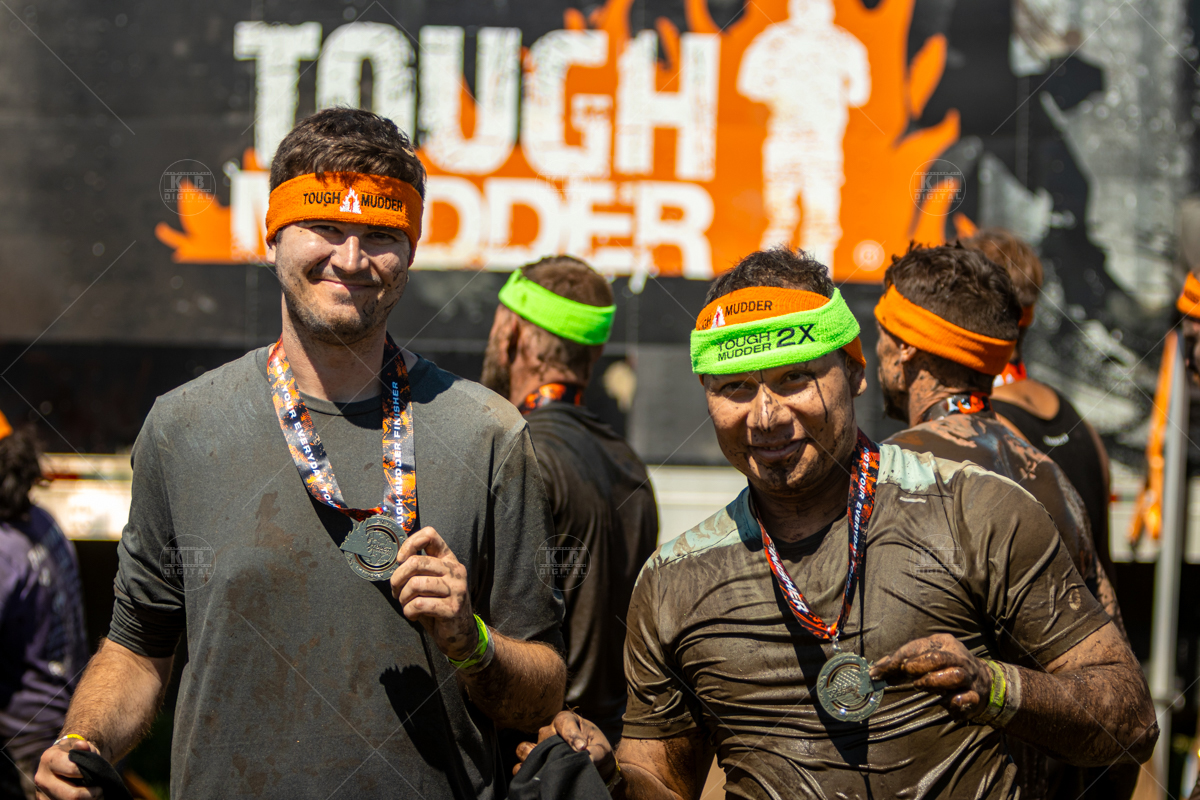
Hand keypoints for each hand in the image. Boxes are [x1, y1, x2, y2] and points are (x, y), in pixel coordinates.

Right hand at [34, 737, 101, 799]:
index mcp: (49, 759)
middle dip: (90, 794)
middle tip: (100, 791)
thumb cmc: (73, 753)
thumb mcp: (78, 745)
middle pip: (70, 795)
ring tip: (95, 794)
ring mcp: (40, 793)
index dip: (87, 773)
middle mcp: (41, 778)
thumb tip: (83, 746)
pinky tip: (85, 798)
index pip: (72, 769)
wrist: (59, 763)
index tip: (97, 774)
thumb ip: (82, 746)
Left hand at [389, 526, 476, 660]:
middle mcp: (455, 571)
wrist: (460, 634)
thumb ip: (419, 570)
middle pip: (416, 562)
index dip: (410, 544)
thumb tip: (397, 560)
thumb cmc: (439, 606)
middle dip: (397, 578)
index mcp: (449, 560)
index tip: (401, 559)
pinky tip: (412, 615)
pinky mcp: (452, 608)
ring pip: (415, 584)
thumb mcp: (431, 583)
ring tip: (405, 604)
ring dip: (403, 597)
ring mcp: (456, 589)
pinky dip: (408, 611)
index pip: (430, 535)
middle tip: (396, 591)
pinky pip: (419, 604)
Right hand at [514, 711, 615, 782]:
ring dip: (534, 758)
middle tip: (565, 759)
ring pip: (526, 749)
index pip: (563, 722)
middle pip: (544, 736)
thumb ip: (596, 753)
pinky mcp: (533, 763)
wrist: (594, 766)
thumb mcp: (602, 750)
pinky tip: (537, 778)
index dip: (571, 735)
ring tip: (548, 767)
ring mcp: (539, 747)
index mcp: (567, 720)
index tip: (582, 748)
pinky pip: (520, 767)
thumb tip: (586, 758)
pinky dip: (525, 772)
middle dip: (554, 748)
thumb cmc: (597, 751)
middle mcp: (549, 731)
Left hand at [870, 634, 992, 718]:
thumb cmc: (944, 669)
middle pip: (937, 658)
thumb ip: (901, 663)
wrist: (984, 681)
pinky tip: (949, 702)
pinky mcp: (974, 695)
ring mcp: (968, 676)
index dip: (896, 659)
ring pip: (955, 675)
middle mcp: (957, 657)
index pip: (917, 647)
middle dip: (918, 665)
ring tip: (919, 685)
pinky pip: (968, 697)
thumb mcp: (924, 660)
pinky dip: (957, 700)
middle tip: (905, 672)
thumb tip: (876, 671)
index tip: (877, 671)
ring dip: (934, 681)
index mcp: (943, 643)